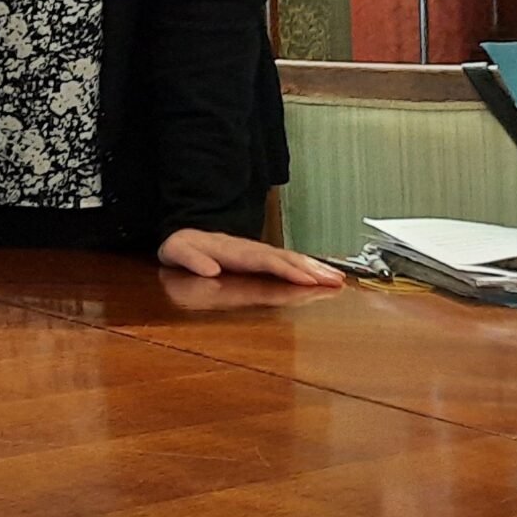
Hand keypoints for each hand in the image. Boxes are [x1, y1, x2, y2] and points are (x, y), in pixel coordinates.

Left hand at [156, 228, 346, 287]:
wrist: (182, 235)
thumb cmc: (180, 247)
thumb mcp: (176, 252)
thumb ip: (191, 260)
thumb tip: (211, 271)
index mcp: (234, 251)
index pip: (265, 260)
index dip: (286, 270)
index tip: (307, 280)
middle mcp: (251, 249)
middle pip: (286, 258)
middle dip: (312, 269)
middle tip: (337, 281)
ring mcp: (257, 251)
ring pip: (291, 258)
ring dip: (315, 268)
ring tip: (339, 279)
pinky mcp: (260, 256)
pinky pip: (288, 261)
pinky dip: (307, 267)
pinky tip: (323, 274)